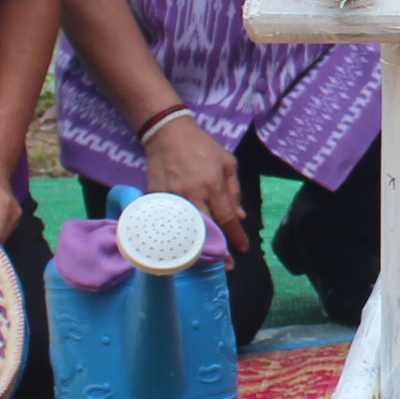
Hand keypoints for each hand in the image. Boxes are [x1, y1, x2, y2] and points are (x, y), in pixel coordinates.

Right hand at [144, 117, 254, 254]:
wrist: (168, 134)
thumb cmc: (201, 147)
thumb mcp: (227, 163)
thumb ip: (235, 191)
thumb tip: (240, 216)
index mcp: (213, 185)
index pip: (227, 218)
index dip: (236, 237)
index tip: (243, 250)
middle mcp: (193, 194)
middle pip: (206, 230)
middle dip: (218, 250)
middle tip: (226, 265)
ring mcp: (172, 198)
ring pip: (186, 229)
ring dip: (196, 247)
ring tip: (206, 260)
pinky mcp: (156, 198)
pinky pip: (167, 221)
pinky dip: (176, 233)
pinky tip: (182, 244)